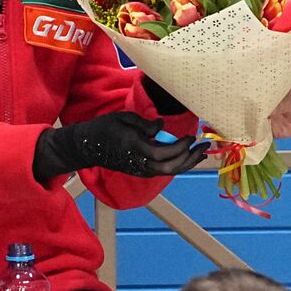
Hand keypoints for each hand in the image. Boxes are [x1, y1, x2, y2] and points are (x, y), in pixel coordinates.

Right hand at [33, 112, 208, 181]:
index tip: (191, 137)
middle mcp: (138, 163)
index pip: (163, 153)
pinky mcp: (140, 171)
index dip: (180, 147)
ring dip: (186, 163)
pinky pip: (162, 171)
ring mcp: (139, 170)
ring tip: (201, 153)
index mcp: (134, 148)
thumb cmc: (103, 128)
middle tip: (204, 146)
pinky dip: (177, 165)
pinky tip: (187, 158)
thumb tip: (162, 126)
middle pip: (170, 167)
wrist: (86, 147)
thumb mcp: (122, 118)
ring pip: (168, 171)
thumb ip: (144, 124)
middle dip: (189, 158)